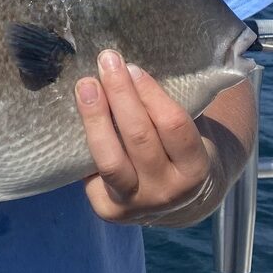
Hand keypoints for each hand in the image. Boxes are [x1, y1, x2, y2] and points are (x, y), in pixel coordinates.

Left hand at [75, 50, 219, 226]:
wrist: (178, 201)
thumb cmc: (180, 150)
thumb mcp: (191, 133)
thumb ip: (169, 106)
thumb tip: (133, 62)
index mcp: (195, 170)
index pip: (173, 127)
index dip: (151, 94)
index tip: (132, 67)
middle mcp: (167, 192)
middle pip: (139, 138)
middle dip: (121, 95)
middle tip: (106, 61)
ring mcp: (136, 205)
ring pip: (110, 159)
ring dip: (95, 117)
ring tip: (85, 85)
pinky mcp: (108, 210)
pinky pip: (91, 171)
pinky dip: (85, 141)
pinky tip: (77, 115)